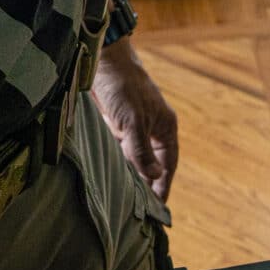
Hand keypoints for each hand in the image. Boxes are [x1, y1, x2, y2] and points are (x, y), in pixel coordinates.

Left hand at [91, 38, 178, 201]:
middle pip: (151, 165)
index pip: (167, 165)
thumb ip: (142, 151)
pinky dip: (115, 163)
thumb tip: (154, 176)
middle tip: (138, 211)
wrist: (102, 59)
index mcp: (165, 129)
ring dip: (129, 176)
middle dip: (146, 186)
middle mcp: (151, 130)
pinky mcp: (116, 125)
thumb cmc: (123, 87)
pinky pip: (118, 150)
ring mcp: (133, 128)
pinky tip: (109, 176)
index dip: (163, 186)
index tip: (159, 208)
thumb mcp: (133, 122)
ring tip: (124, 200)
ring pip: (133, 159)